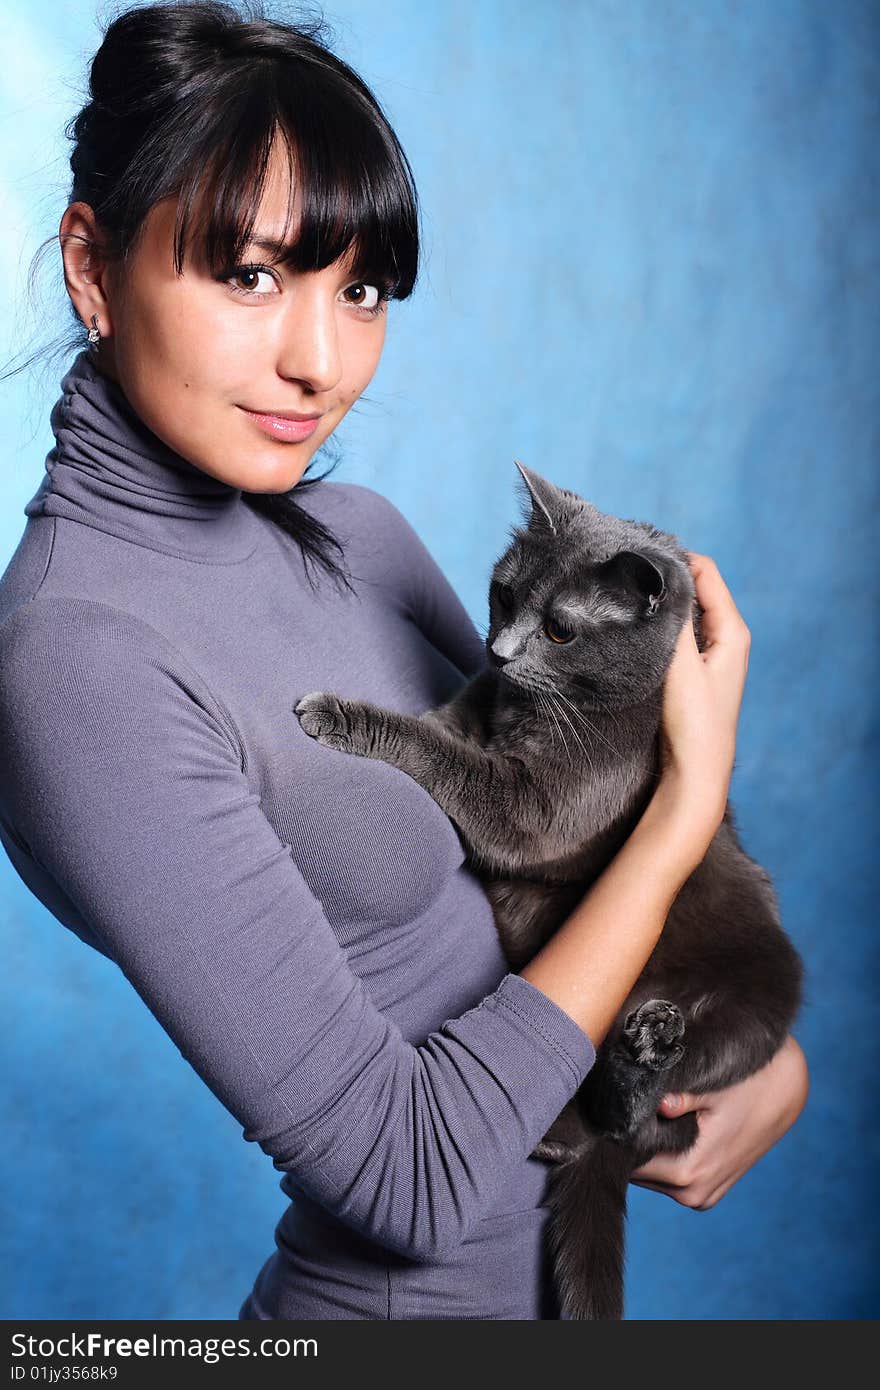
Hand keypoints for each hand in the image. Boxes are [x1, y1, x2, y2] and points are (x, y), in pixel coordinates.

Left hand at [630, 1034, 808, 1208]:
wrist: (785, 1091)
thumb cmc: (746, 1084)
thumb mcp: (711, 1088)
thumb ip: (680, 1098)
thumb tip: (656, 1104)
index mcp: (689, 1173)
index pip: (629, 1163)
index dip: (616, 1137)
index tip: (609, 1111)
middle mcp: (693, 1194)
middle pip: (637, 1172)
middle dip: (628, 1143)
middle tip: (624, 1108)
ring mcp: (701, 1197)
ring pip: (651, 1177)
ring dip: (646, 1150)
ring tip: (648, 1114)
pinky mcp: (706, 1191)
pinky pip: (668, 1178)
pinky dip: (662, 1157)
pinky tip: (666, 1127)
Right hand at [657, 553, 751, 856]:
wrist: (694, 773)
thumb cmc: (693, 722)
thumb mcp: (681, 664)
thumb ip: (675, 619)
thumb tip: (662, 576)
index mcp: (732, 630)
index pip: (705, 572)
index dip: (674, 559)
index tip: (639, 556)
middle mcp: (726, 637)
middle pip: (695, 588)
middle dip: (665, 579)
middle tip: (628, 573)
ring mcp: (710, 654)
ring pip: (684, 611)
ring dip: (661, 602)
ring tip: (628, 595)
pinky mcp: (693, 670)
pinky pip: (677, 632)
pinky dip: (660, 624)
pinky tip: (637, 625)